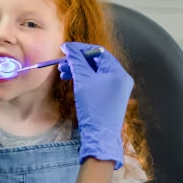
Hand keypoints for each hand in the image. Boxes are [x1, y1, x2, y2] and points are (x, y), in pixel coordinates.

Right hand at [58, 42, 133, 168]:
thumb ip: (76, 61)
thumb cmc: (93, 107)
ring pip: (96, 72)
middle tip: (61, 64)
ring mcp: (118, 88)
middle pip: (97, 62)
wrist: (100, 135)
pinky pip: (98, 82)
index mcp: (118, 72)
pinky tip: (73, 82)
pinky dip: (85, 80)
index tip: (64, 49)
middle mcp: (121, 78)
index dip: (80, 49)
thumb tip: (69, 47)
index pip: (98, 52)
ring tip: (63, 73)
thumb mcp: (83, 80)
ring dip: (79, 70)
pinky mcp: (112, 97)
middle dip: (77, 61)